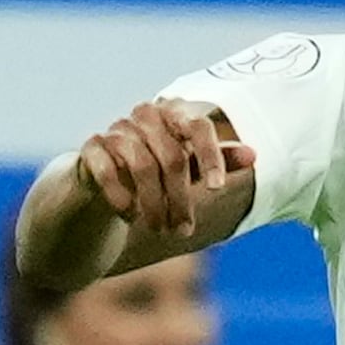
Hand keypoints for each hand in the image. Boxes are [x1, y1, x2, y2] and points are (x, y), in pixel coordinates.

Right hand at [75, 99, 249, 239]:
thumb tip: (253, 154)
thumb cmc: (158, 173)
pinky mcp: (91, 148)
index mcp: (174, 113)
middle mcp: (145, 115)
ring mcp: (116, 129)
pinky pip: (108, 171)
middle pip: (173, 157)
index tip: (217, 190)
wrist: (104, 183)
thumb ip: (217, 160)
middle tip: (184, 231)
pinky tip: (130, 217)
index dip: (212, 157)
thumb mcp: (190, 168)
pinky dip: (122, 197)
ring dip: (154, 205)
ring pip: (143, 167)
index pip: (198, 126)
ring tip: (160, 230)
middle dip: (181, 200)